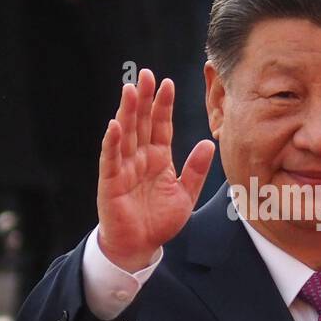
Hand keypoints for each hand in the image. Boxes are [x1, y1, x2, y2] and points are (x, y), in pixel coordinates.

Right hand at [97, 69, 214, 273]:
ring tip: (130, 89)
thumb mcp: (185, 195)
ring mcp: (124, 168)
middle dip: (144, 99)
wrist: (140, 247)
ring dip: (127, 112)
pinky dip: (112, 142)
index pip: (161, 126)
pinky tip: (114, 124)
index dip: (164, 105)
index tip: (168, 83)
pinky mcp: (111, 182)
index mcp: (159, 158)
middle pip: (142, 123)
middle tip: (146, 74)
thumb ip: (196, 170)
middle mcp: (140, 158)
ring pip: (126, 134)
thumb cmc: (159, 221)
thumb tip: (209, 143)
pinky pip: (111, 159)